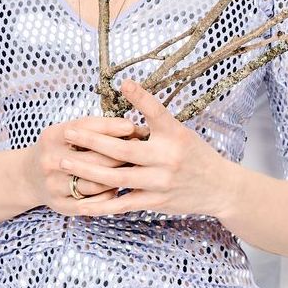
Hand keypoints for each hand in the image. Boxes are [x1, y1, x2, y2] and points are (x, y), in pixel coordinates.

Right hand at [26, 114, 136, 215]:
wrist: (28, 177)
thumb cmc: (58, 149)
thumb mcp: (68, 132)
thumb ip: (96, 128)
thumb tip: (133, 127)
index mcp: (53, 136)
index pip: (87, 128)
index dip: (113, 127)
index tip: (133, 127)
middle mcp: (50, 161)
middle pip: (94, 158)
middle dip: (121, 154)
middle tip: (142, 150)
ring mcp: (54, 186)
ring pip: (94, 183)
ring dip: (117, 177)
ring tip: (134, 170)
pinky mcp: (60, 205)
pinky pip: (91, 204)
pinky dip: (107, 196)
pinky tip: (118, 189)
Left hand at [57, 79, 238, 218]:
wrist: (220, 187)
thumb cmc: (196, 155)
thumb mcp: (181, 132)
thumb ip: (155, 123)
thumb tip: (126, 101)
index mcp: (174, 135)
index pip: (156, 112)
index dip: (141, 97)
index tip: (124, 84)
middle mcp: (167, 158)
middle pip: (123, 150)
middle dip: (92, 141)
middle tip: (69, 133)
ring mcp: (160, 182)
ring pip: (117, 177)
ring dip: (88, 170)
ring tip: (66, 162)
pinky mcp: (156, 201)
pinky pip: (123, 203)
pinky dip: (102, 203)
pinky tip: (83, 201)